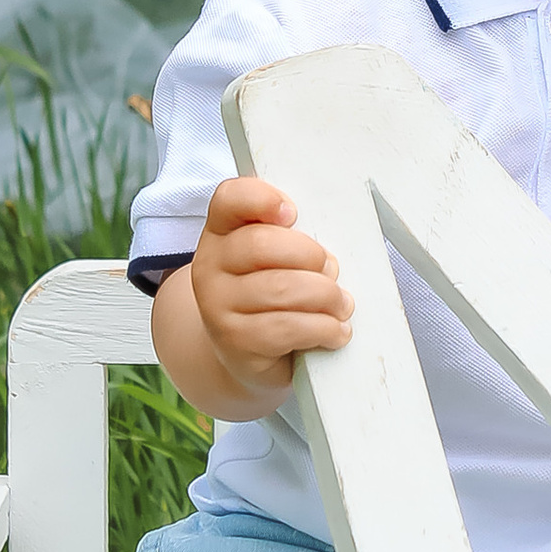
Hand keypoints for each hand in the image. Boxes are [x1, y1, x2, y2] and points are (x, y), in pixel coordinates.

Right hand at [181, 175, 353, 409]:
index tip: (292, 213)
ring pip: (280, 288)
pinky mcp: (234, 340)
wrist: (246, 353)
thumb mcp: (276, 259)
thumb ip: (292, 238)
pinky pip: (286, 328)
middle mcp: (210, 263)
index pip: (230, 199)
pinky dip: (322, 328)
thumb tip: (328, 255)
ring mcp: (216, 304)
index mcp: (222, 230)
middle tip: (332, 271)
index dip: (261, 199)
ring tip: (340, 304)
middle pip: (263, 244)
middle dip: (312, 256)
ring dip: (325, 296)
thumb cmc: (271, 297)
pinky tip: (334, 331)